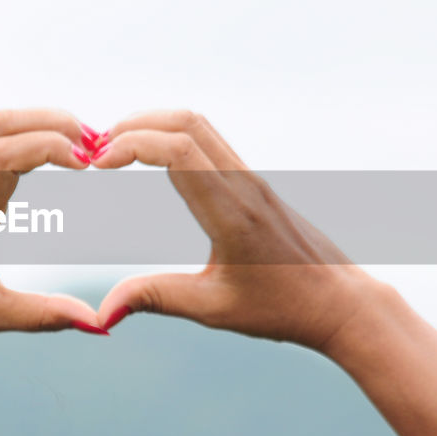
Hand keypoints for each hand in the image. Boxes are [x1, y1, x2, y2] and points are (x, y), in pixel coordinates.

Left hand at [0, 109, 105, 341]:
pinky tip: (59, 154)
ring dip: (44, 123)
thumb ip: (43, 315)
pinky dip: (31, 132)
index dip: (50, 147)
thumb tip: (98, 323)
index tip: (88, 166)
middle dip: (55, 124)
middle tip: (99, 147)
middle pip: (3, 126)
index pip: (5, 157)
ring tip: (85, 147)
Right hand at [92, 110, 384, 356]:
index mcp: (232, 213)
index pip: (178, 150)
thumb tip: (102, 313)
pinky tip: (151, 158)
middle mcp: (243, 185)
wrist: (341, 301)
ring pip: (199, 125)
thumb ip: (156, 299)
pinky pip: (210, 141)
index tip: (97, 165)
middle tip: (95, 151)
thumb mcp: (213, 309)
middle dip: (134, 126)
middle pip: (186, 122)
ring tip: (115, 150)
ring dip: (154, 126)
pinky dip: (173, 136)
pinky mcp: (254, 182)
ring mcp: (252, 179)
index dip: (132, 145)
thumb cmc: (281, 309)